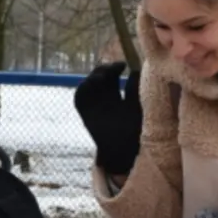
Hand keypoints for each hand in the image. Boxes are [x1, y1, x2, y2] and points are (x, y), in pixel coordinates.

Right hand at [73, 62, 143, 176]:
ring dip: (94, 76)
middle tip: (115, 67)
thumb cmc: (135, 131)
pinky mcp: (85, 114)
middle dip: (105, 69)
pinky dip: (82, 87)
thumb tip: (136, 70)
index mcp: (118, 99)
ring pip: (89, 84)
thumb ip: (134, 89)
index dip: (116, 68)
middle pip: (101, 78)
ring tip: (103, 74)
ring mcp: (94, 107)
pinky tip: (92, 82)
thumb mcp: (138, 107)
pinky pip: (79, 97)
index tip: (124, 64)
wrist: (124, 152)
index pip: (114, 78)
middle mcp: (104, 101)